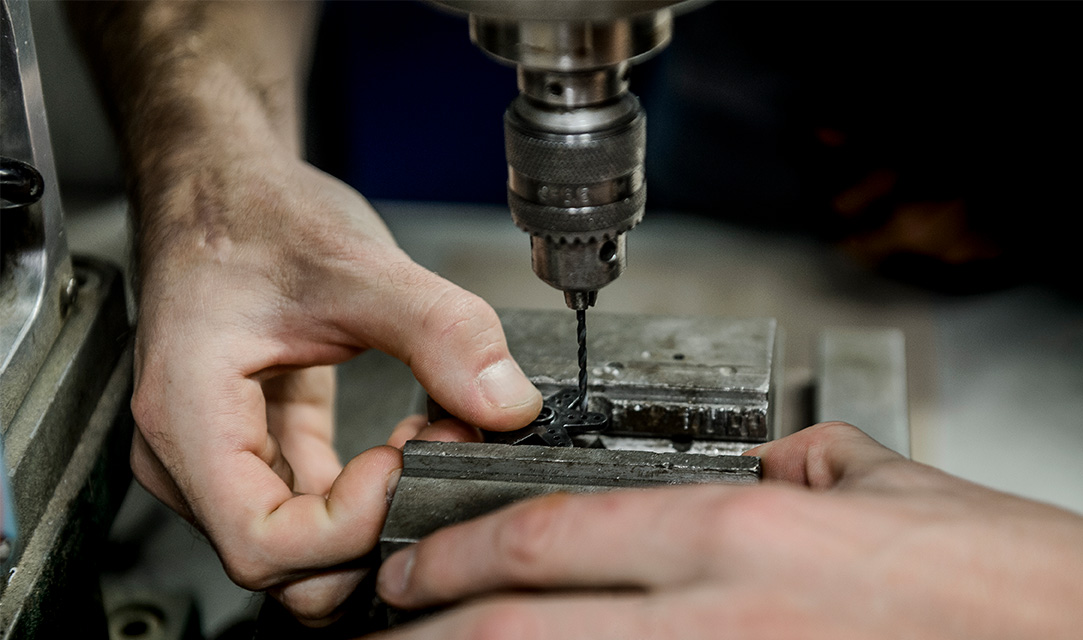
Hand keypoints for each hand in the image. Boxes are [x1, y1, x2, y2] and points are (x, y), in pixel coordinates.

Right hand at [130, 137, 541, 624]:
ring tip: (430, 434)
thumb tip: (506, 403)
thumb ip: (439, 332)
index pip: (265, 544)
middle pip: (289, 566)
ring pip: (308, 550)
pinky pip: (320, 510)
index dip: (351, 523)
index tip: (405, 456)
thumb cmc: (256, 215)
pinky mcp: (266, 450)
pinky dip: (373, 492)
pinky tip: (413, 437)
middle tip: (434, 446)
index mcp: (188, 416)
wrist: (227, 187)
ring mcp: (228, 459)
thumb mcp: (357, 263)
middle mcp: (194, 456)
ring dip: (380, 511)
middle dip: (376, 524)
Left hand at [375, 422, 1082, 638]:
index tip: (412, 566)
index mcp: (733, 530)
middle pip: (518, 621)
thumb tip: (748, 467)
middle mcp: (711, 612)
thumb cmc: (984, 574)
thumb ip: (787, 466)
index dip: (456, 553)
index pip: (548, 533)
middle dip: (427, 629)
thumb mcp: (868, 482)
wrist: (1064, 638)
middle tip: (378, 630)